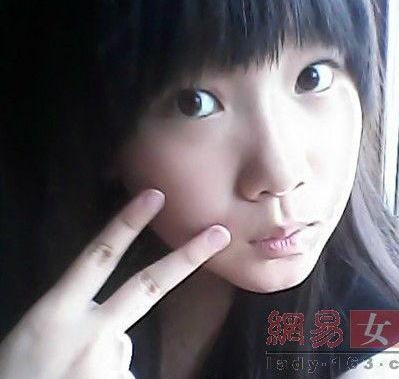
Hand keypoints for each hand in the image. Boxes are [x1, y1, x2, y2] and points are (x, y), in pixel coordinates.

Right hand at [0, 189, 230, 378]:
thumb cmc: (20, 370)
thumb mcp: (41, 333)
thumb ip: (82, 317)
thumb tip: (121, 330)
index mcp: (58, 311)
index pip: (99, 255)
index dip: (128, 223)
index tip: (155, 195)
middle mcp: (91, 332)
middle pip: (148, 285)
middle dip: (187, 256)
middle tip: (220, 233)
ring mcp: (109, 361)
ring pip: (125, 346)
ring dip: (105, 358)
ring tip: (73, 375)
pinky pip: (125, 376)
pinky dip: (108, 377)